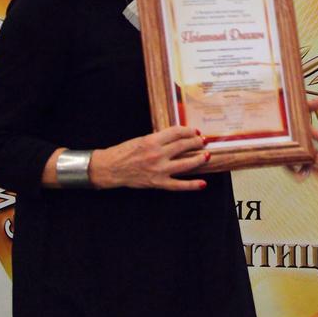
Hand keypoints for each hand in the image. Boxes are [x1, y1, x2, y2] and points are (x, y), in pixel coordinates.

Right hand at [89, 126, 208, 190]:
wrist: (110, 169)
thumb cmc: (123, 152)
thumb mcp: (141, 140)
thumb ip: (158, 139)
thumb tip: (176, 138)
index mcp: (152, 141)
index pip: (176, 132)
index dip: (188, 131)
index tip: (195, 131)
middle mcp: (157, 154)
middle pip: (183, 146)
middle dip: (196, 142)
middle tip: (203, 141)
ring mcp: (159, 170)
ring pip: (185, 164)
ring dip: (199, 159)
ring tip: (207, 156)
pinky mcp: (158, 183)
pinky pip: (178, 185)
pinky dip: (191, 185)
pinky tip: (202, 183)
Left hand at [287, 96, 317, 178]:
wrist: (262, 119)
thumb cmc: (283, 114)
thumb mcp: (295, 108)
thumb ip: (309, 104)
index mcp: (305, 129)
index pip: (317, 135)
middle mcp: (302, 142)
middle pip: (314, 151)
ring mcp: (294, 151)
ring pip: (306, 161)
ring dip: (314, 168)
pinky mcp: (284, 158)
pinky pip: (291, 168)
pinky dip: (298, 173)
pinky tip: (302, 177)